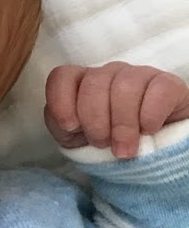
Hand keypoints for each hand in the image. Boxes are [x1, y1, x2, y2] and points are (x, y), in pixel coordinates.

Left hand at [45, 62, 188, 158]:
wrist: (148, 153)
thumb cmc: (108, 143)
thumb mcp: (76, 139)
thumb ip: (60, 125)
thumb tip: (66, 120)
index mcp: (82, 83)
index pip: (62, 76)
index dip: (62, 101)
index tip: (71, 128)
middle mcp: (109, 74)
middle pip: (94, 83)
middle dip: (96, 121)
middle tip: (103, 144)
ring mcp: (139, 75)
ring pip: (124, 87)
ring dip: (122, 124)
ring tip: (125, 149)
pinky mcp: (167, 84)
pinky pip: (158, 90)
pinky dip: (150, 116)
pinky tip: (148, 130)